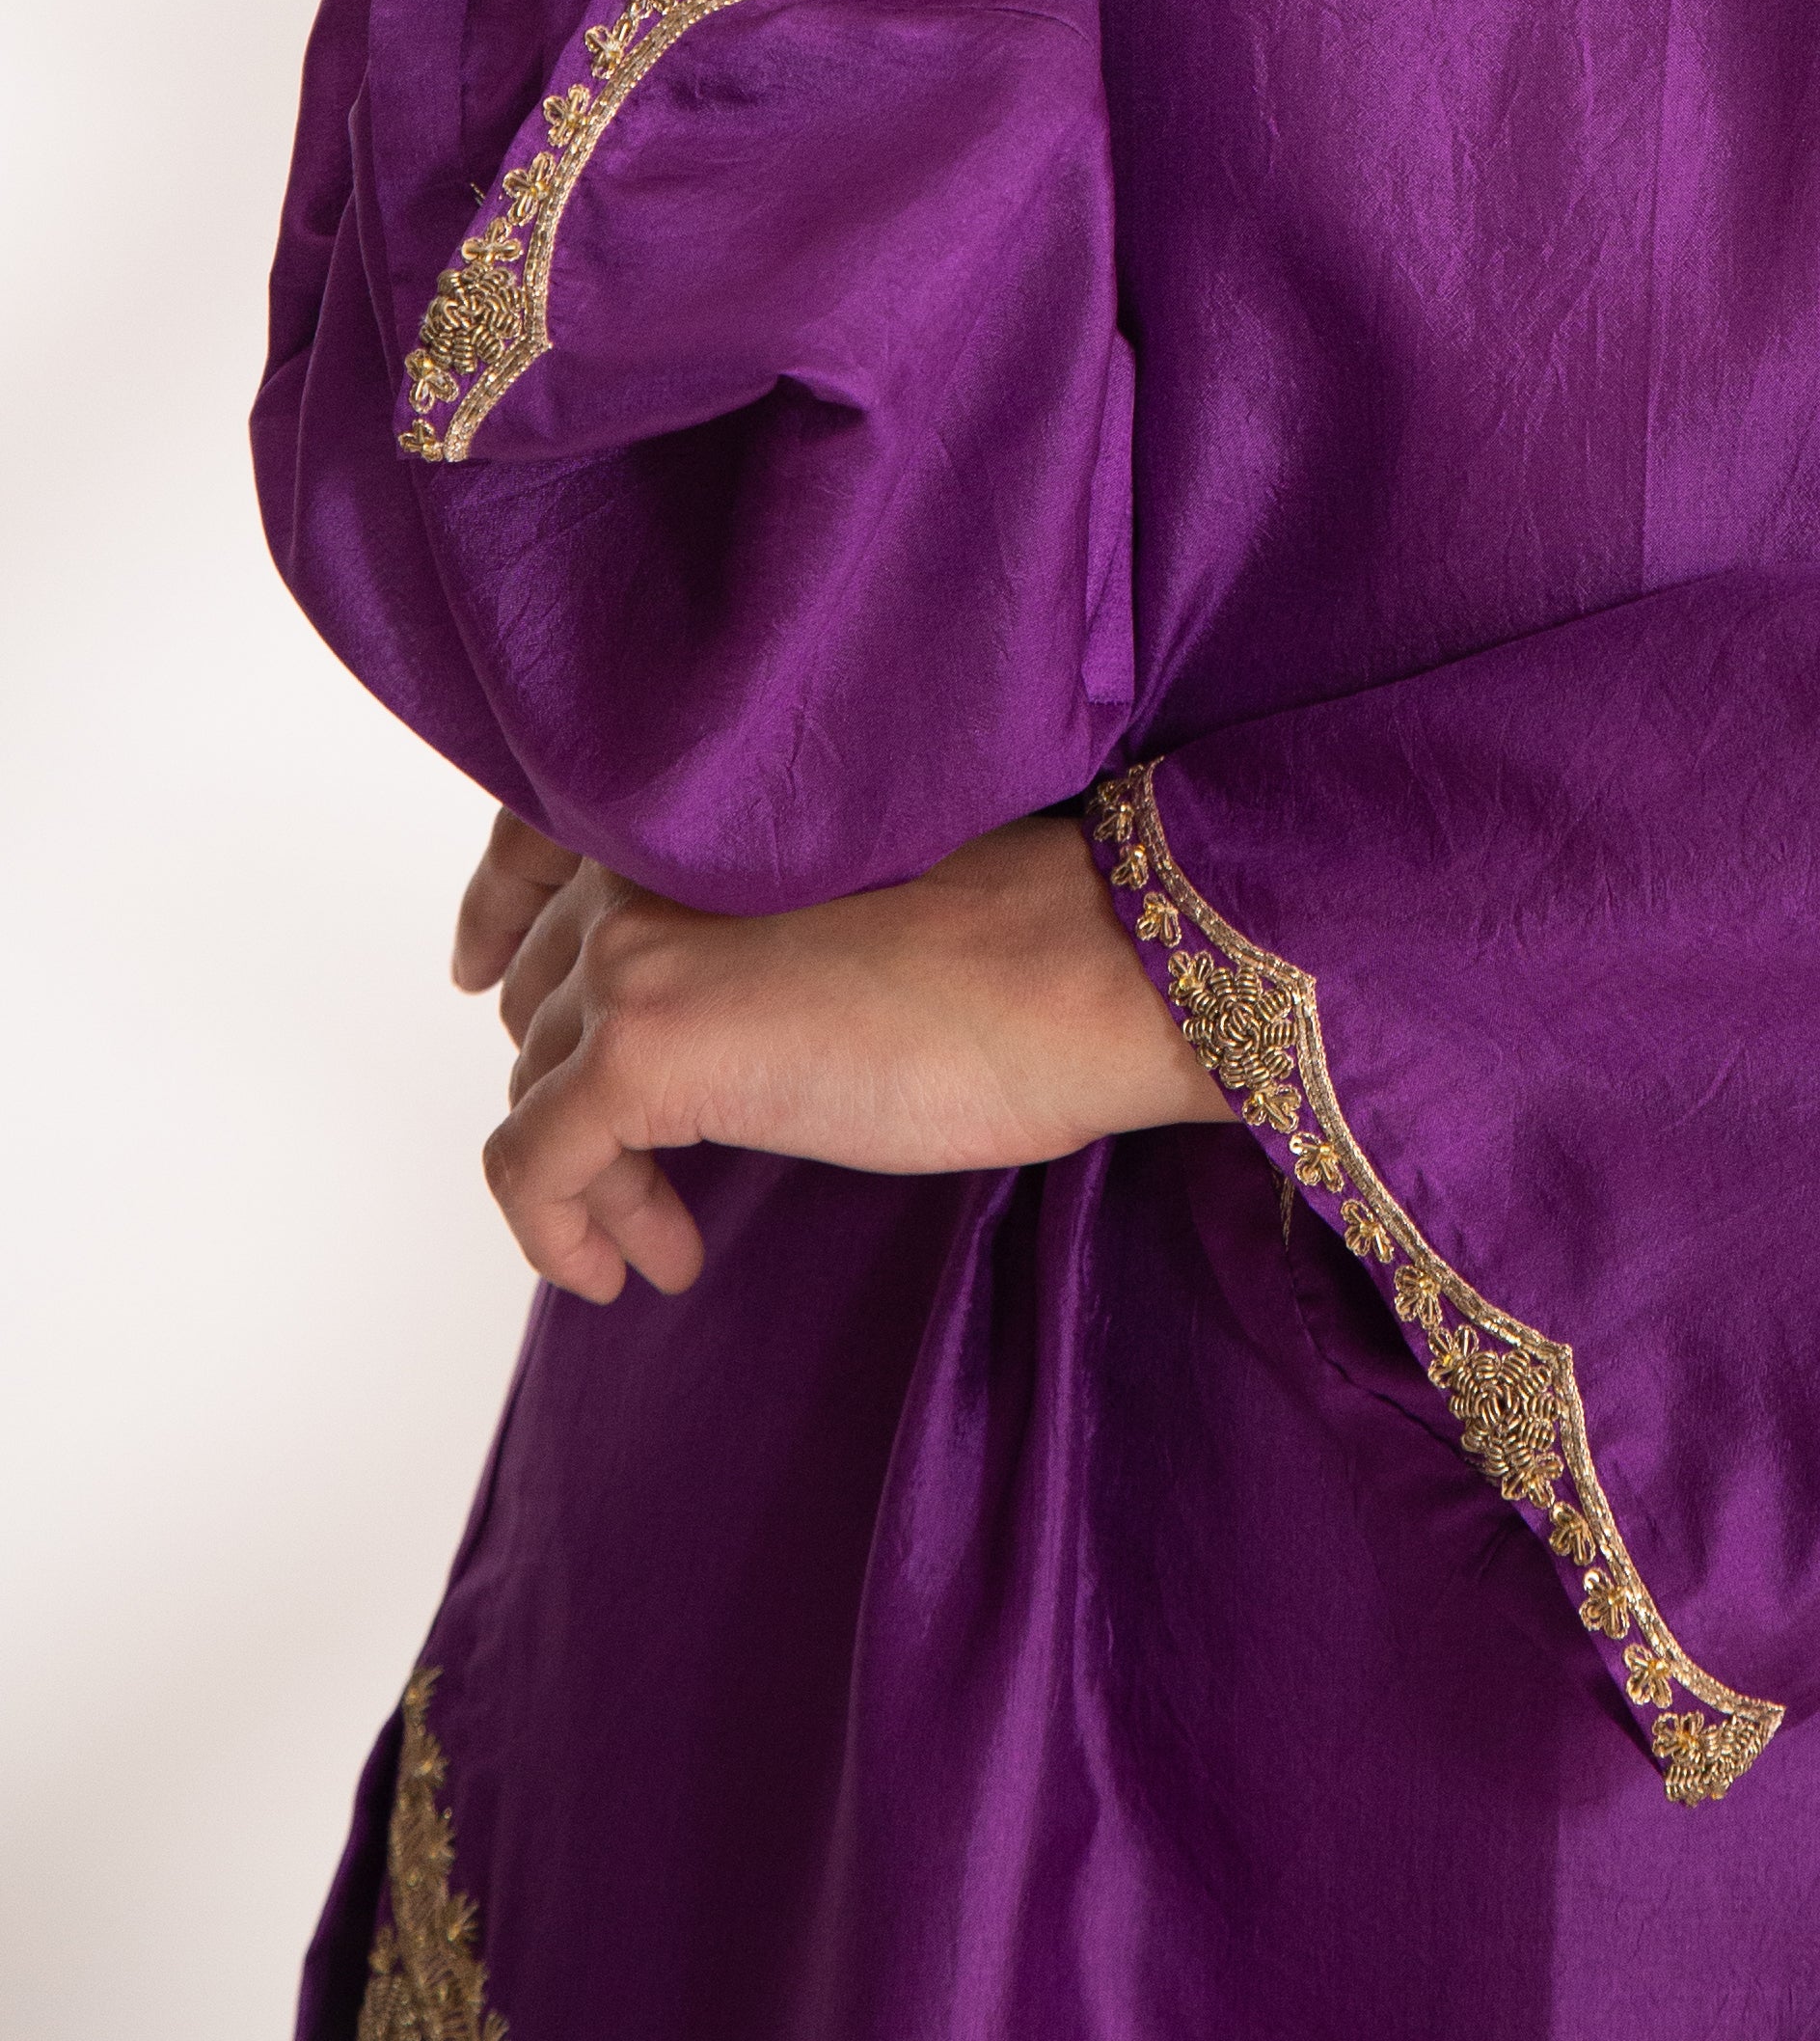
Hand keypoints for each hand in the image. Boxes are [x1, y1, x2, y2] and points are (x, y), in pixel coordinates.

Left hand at [467, 808, 1223, 1303]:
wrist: (1077, 973)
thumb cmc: (1010, 948)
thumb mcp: (842, 907)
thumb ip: (741, 920)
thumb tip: (684, 1016)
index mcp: (698, 809)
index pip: (530, 844)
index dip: (497, 918)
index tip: (484, 976)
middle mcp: (641, 860)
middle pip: (539, 987)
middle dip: (579, 1086)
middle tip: (652, 1174)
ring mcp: (634, 954)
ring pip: (536, 1081)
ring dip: (595, 1171)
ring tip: (672, 1228)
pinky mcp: (642, 1055)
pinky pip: (532, 1166)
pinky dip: (560, 1231)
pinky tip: (633, 1268)